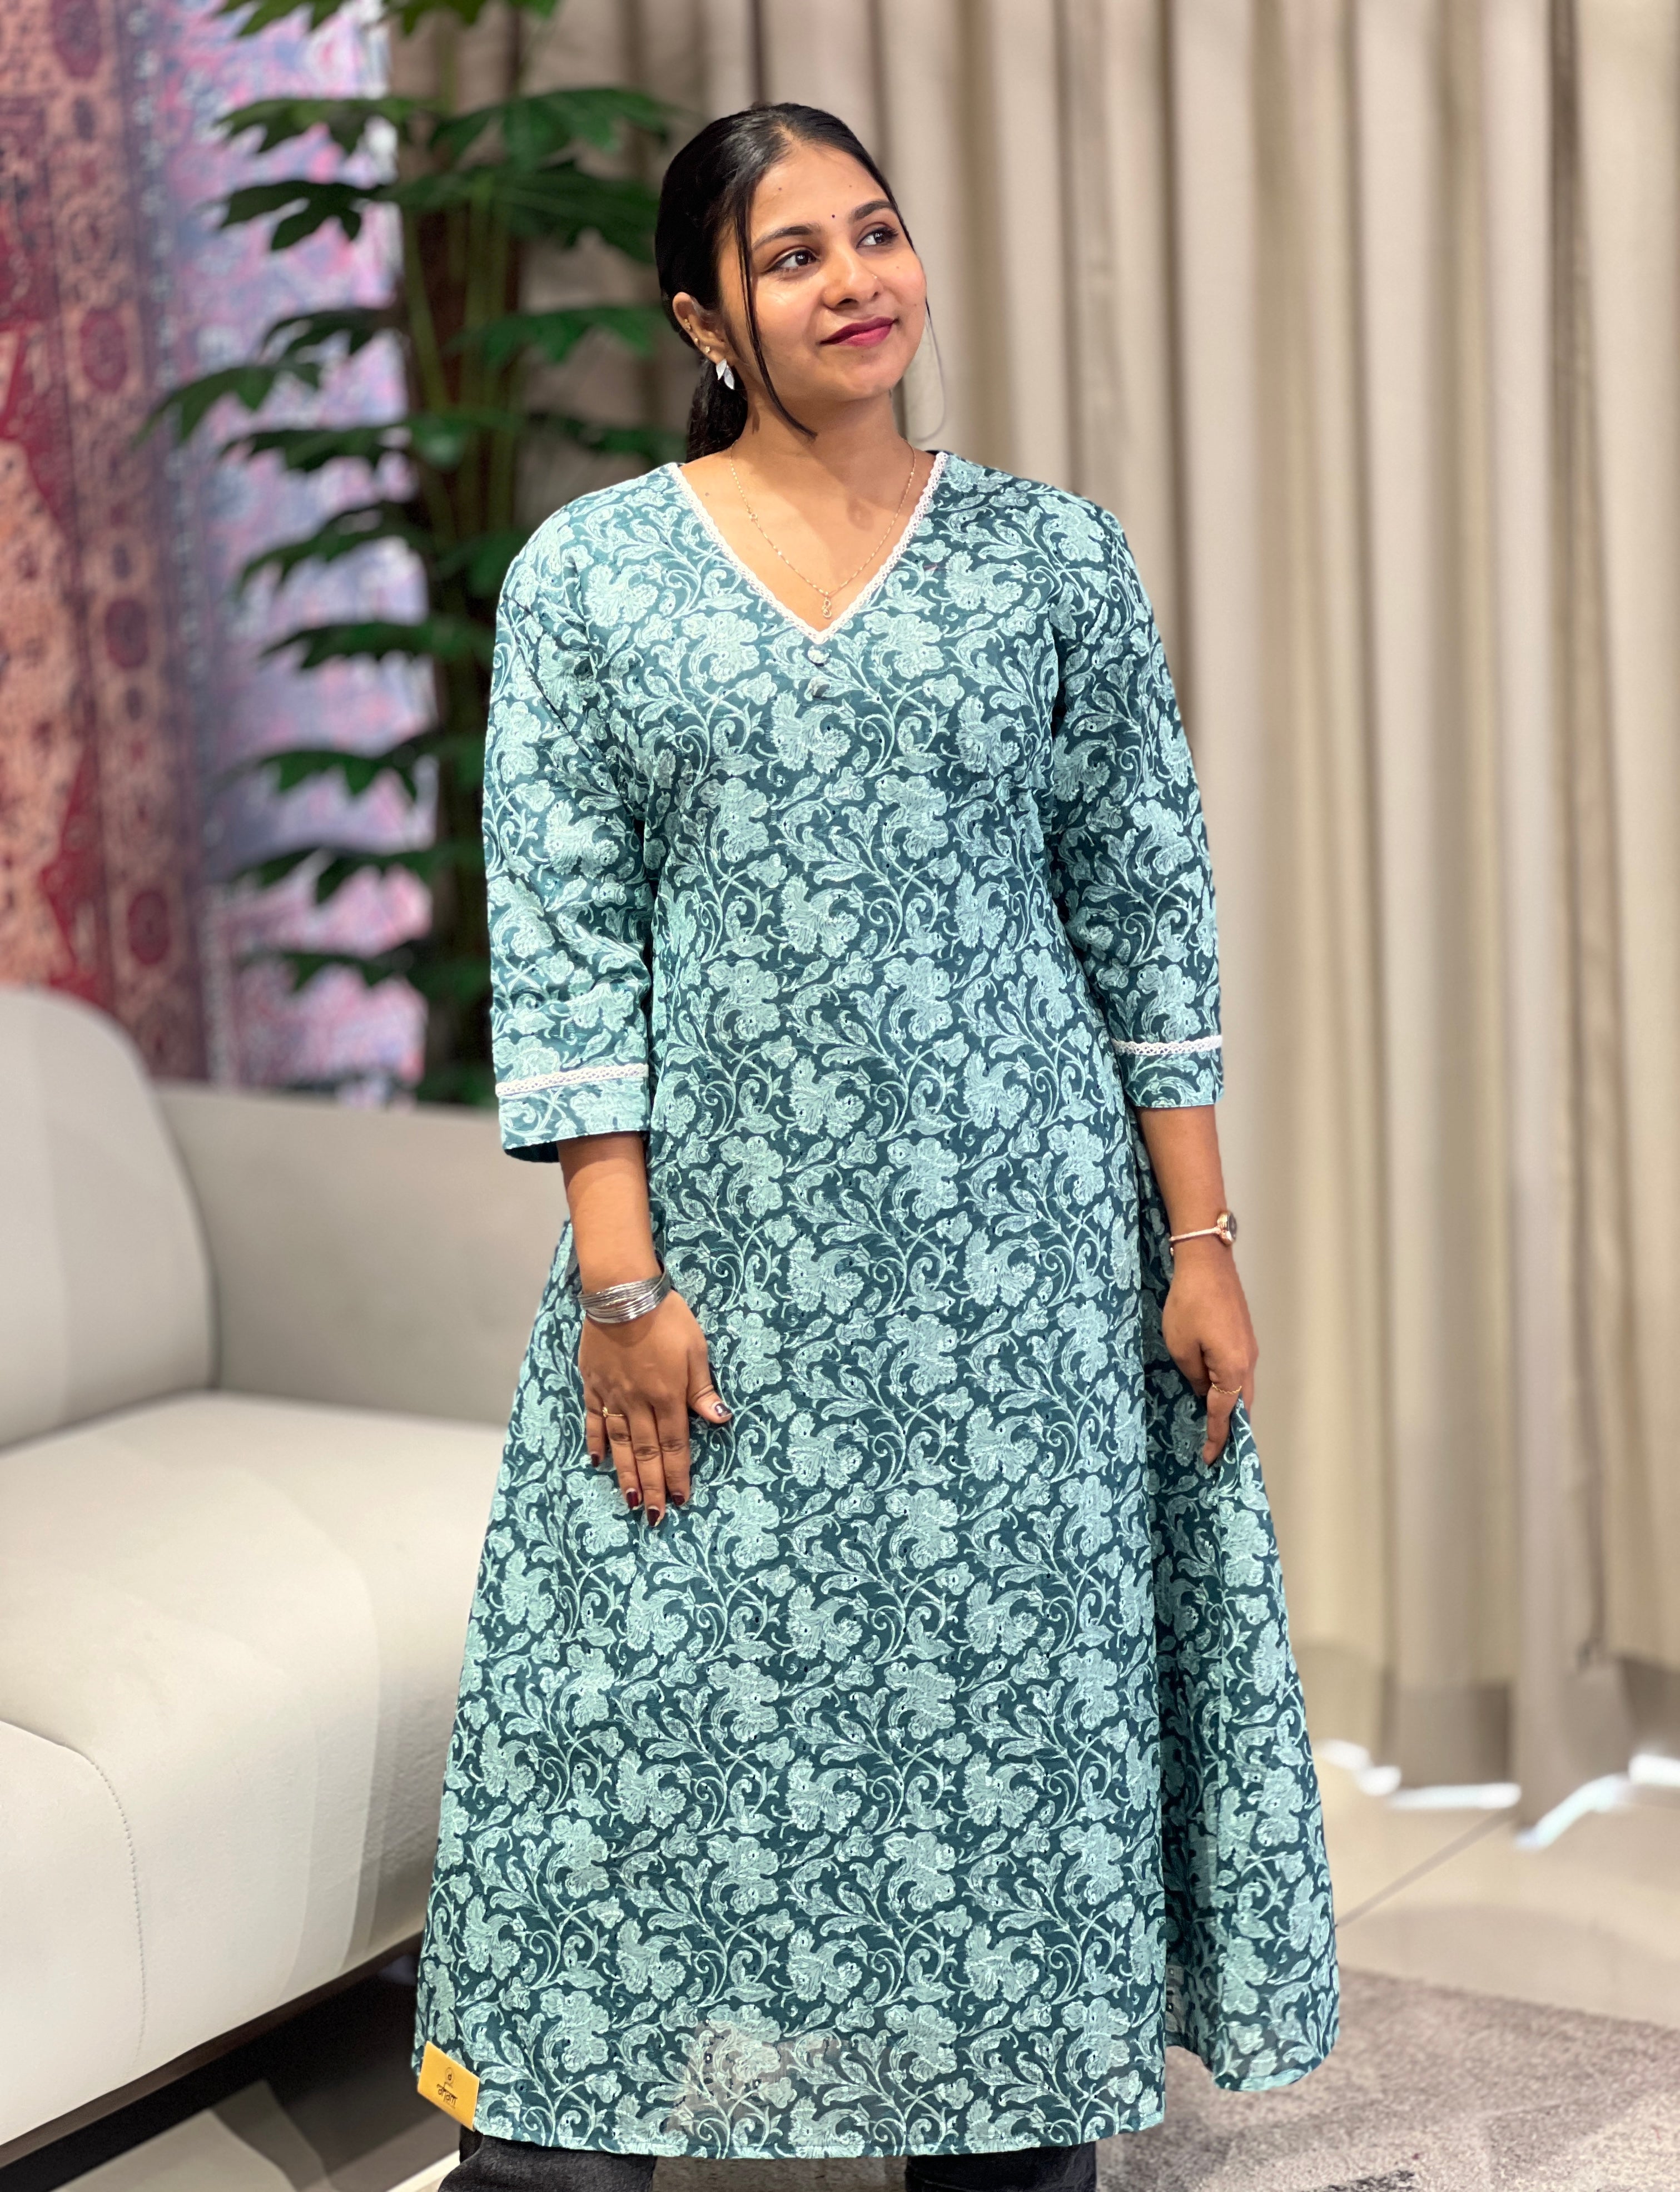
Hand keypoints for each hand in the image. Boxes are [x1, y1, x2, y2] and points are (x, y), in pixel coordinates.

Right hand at [580, 1287, 731, 1523]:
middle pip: (647, 1453)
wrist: (622, 1293)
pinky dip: (596, 1442)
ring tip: (630, 1503)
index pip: (674, 1446)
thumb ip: (703, 1390)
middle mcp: (639, 1403)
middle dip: (653, 1488)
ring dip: (626, 1476)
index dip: (677, 1475)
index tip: (681, 1500)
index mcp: (668, 1396)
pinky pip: (594, 1420)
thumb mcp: (696, 1350)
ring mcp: (613, 1396)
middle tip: (655, 1518)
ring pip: (621, 1445)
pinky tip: (598, 1462)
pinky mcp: (594, 1384)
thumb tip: (720, 1420)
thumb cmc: (667, 1318)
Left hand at [1159, 1238, 1257, 1464]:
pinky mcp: (1244, 1336)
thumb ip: (1194, 1376)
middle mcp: (1249, 1363)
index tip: (1210, 1459)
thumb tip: (1204, 1390)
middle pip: (1241, 1405)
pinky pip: (1240, 1372)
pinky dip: (1230, 1387)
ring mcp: (1249, 1348)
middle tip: (1216, 1448)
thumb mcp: (1180, 1347)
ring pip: (1242, 1388)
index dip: (1217, 1438)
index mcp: (1233, 1370)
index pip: (1225, 1415)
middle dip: (1230, 1428)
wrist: (1207, 1263)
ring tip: (1215, 1425)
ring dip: (1230, 1407)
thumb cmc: (1189, 1304)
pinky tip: (1215, 1390)